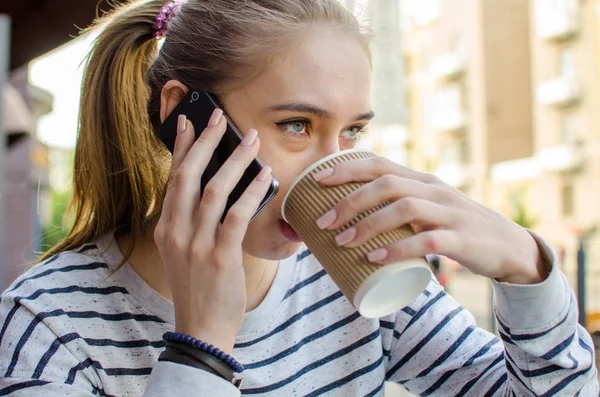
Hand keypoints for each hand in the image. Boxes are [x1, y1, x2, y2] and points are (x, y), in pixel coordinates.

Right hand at [154, 109, 272, 352]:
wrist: (201, 328)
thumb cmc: (198, 287)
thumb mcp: (184, 252)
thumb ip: (191, 221)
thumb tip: (213, 187)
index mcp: (166, 227)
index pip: (173, 178)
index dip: (184, 147)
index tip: (190, 121)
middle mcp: (176, 231)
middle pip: (188, 175)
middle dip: (206, 142)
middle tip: (220, 117)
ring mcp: (195, 244)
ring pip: (214, 190)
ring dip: (235, 161)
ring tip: (252, 140)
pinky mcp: (219, 256)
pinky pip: (236, 215)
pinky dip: (252, 192)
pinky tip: (265, 176)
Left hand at [313, 157, 547, 284]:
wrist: (509, 247)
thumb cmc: (456, 229)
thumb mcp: (429, 209)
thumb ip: (399, 208)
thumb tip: (353, 218)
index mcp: (422, 181)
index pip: (380, 165)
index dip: (347, 169)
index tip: (317, 179)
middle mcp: (434, 190)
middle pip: (386, 184)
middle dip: (350, 200)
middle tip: (323, 221)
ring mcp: (449, 213)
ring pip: (404, 208)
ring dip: (368, 224)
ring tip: (342, 242)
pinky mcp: (461, 239)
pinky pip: (427, 239)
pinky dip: (398, 248)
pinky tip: (375, 258)